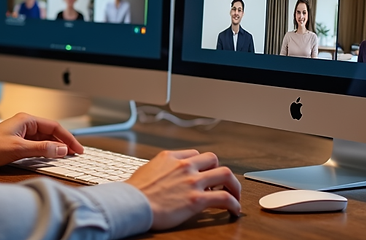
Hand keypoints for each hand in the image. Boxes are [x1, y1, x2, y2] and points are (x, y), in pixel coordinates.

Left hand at [0, 113, 83, 170]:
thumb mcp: (19, 149)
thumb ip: (42, 148)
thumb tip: (61, 149)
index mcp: (26, 120)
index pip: (55, 126)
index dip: (68, 138)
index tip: (78, 149)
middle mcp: (25, 124)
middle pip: (51, 132)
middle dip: (64, 143)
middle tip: (75, 154)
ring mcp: (21, 133)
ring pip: (45, 139)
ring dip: (55, 147)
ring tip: (66, 156)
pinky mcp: (17, 143)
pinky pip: (37, 145)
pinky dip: (45, 151)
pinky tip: (50, 157)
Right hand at [126, 150, 240, 229]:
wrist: (131, 204)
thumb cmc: (134, 193)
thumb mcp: (146, 170)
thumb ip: (160, 169)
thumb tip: (163, 176)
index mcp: (170, 157)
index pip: (194, 154)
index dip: (201, 165)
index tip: (203, 174)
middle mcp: (184, 165)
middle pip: (213, 159)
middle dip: (218, 171)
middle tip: (221, 183)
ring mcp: (192, 181)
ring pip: (225, 174)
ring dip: (234, 185)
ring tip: (235, 194)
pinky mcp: (197, 199)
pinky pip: (224, 198)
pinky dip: (234, 204)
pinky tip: (234, 210)